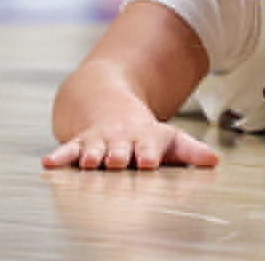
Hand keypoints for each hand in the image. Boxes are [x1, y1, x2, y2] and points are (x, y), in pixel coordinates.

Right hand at [42, 120, 220, 170]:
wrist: (107, 101)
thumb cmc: (142, 131)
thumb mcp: (168, 138)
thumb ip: (190, 151)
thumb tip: (215, 160)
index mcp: (144, 138)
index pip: (148, 146)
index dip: (148, 152)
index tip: (148, 160)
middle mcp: (120, 140)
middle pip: (119, 148)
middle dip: (118, 155)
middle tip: (116, 161)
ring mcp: (98, 141)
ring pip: (93, 148)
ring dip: (91, 155)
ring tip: (89, 162)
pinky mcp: (79, 144)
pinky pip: (67, 151)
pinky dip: (59, 157)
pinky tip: (48, 163)